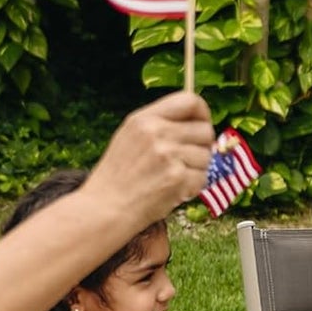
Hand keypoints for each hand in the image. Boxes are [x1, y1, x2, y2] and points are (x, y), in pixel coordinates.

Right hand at [88, 91, 213, 217]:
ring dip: (196, 170)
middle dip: (202, 147)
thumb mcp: (129, 137)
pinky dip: (192, 188)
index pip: (189, 101)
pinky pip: (202, 178)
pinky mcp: (177, 179)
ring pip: (206, 157)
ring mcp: (168, 155)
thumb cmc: (117, 177)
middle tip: (187, 161)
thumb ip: (159, 124)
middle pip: (204, 131)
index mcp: (145, 119)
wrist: (105, 209)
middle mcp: (157, 133)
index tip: (202, 126)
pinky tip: (173, 192)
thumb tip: (195, 121)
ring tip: (172, 179)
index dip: (202, 114)